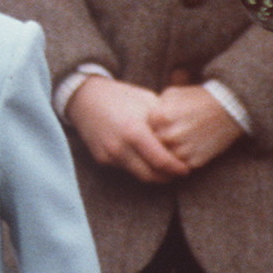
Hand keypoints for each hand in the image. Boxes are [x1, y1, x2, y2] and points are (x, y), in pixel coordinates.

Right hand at [66, 76, 186, 183]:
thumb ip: (165, 121)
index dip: (177, 168)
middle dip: (168, 177)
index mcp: (134, 130)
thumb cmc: (121, 95)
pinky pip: (125, 168)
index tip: (187, 168)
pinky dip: (138, 167)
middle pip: (151, 175)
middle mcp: (120, 147)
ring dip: (154, 175)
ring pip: (138, 175)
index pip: (162, 161)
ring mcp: (109, 155)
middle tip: (179, 173)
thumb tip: (186, 136)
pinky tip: (146, 159)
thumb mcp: (147, 101)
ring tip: (166, 169)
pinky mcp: (102, 158)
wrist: (85, 97)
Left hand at [146, 83, 242, 173]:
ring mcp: (182, 149)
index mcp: (159, 116)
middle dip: (156, 144)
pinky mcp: (194, 161)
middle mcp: (169, 134)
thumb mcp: (172, 94)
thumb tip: (141, 120)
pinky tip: (186, 150)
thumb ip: (153, 107)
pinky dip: (181, 161)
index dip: (148, 130)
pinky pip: (179, 167)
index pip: (141, 131)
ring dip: (167, 155)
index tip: (154, 128)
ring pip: (164, 159)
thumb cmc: (197, 98)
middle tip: (164, 139)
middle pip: (152, 146)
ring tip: (177, 144)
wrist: (229, 108)